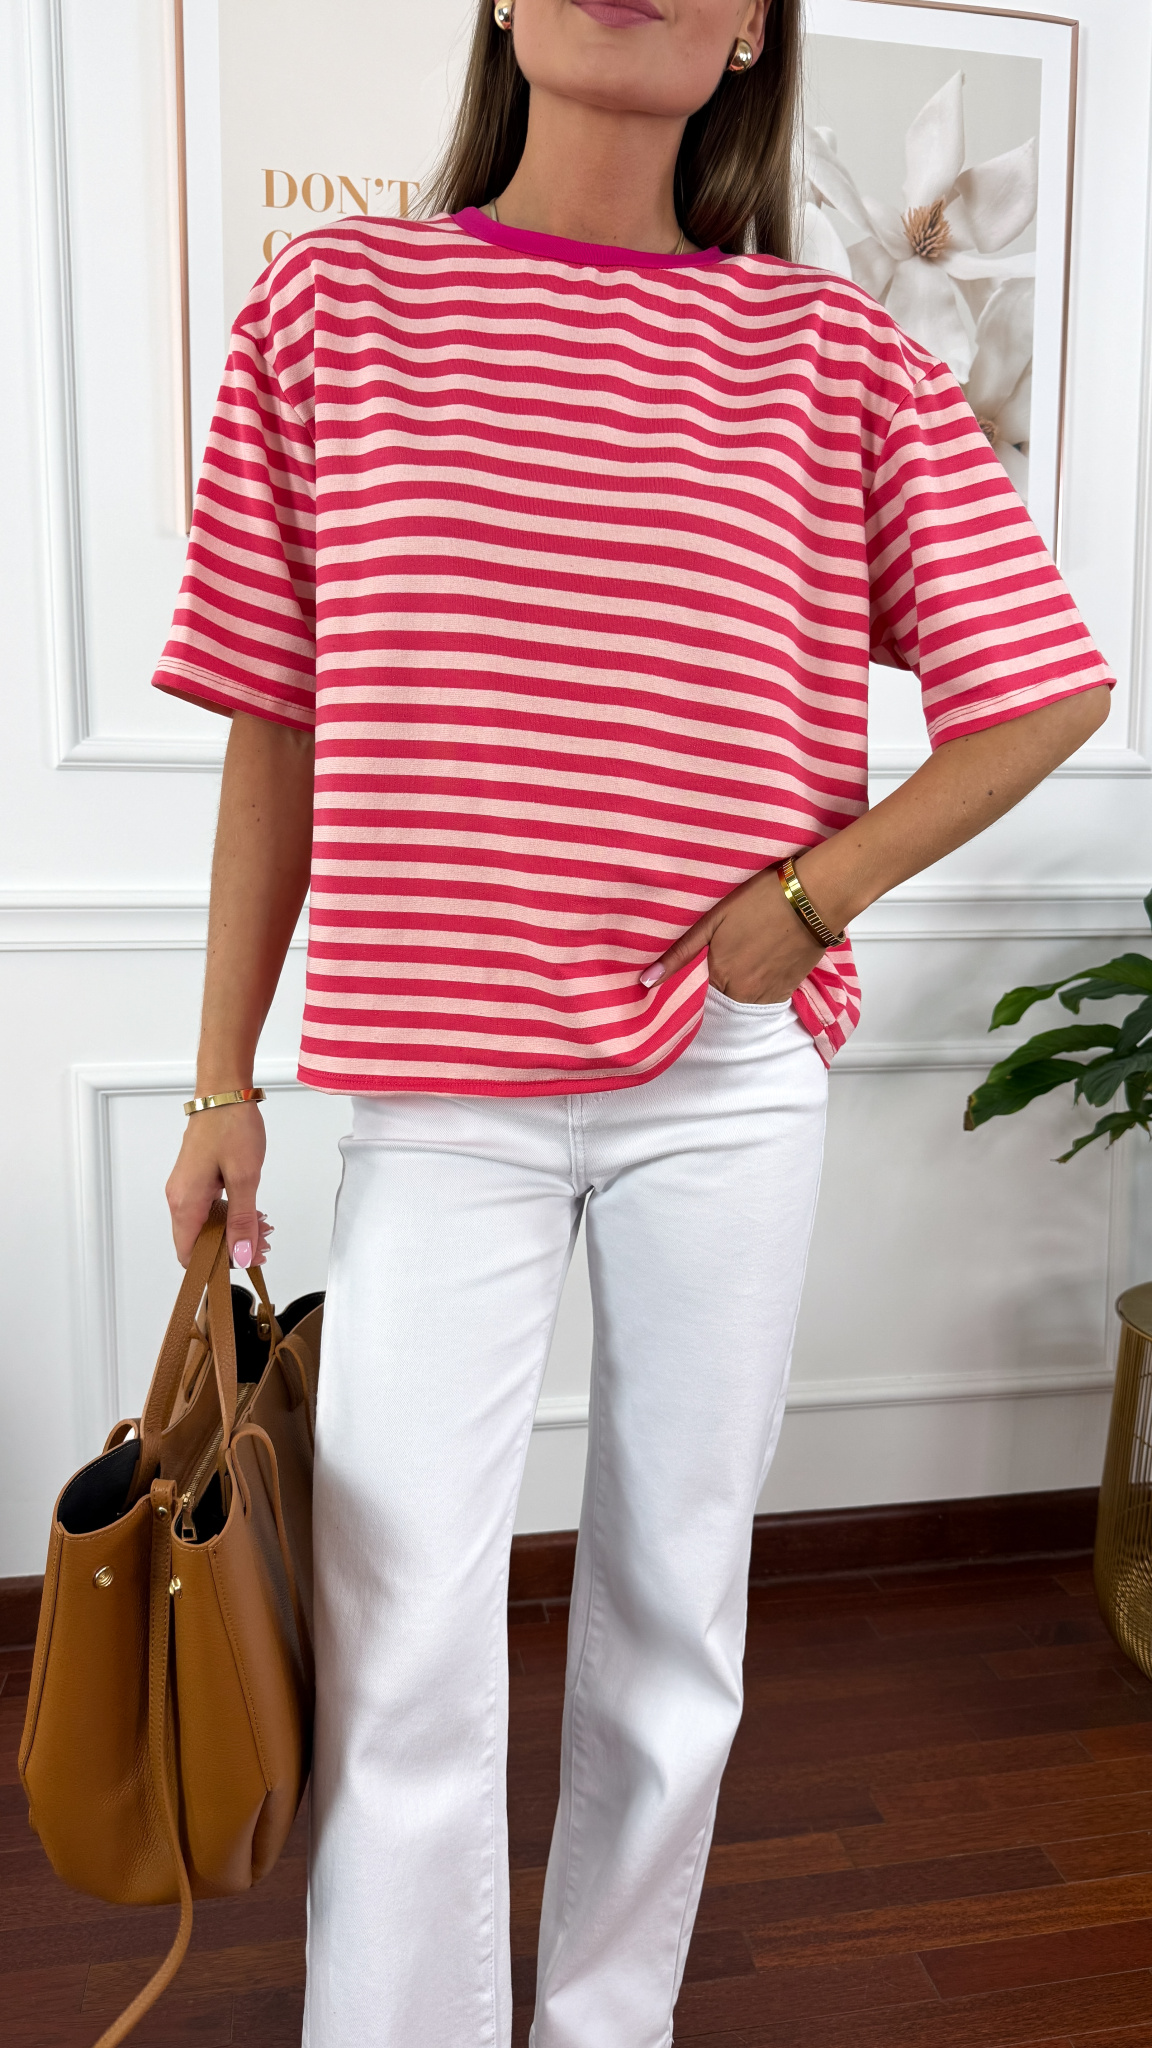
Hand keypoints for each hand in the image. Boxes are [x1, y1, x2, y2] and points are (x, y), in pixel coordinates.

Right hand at [165, 1103, 272, 1269]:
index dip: (216, 1266)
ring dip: (232, 1232)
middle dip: (231, 1249)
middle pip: (198, 1243)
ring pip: (205, 1226)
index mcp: (185, 1202)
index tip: (246, 1262)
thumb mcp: (245, 1177)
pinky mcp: (194, 1179)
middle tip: (263, 1243)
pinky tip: (251, 1211)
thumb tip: (241, 1256)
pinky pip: (207, 1210)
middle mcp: (178, 1199)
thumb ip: (242, 1220)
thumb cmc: (231, 1127)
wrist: (224, 1092)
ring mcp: (185, 1188)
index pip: (189, 1255)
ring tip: (262, 1226)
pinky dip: (228, 1216)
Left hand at [640, 865, 827, 1003]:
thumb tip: (645, 982)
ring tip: (742, 957)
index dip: (691, 979)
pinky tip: (758, 961)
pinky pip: (763, 998)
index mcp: (718, 977)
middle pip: (718, 997)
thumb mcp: (713, 921)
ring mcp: (767, 995)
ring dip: (736, 986)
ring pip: (741, 1000)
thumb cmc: (762, 900)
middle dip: (714, 982)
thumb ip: (679, 954)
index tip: (694, 965)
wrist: (814, 898)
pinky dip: (757, 986)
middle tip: (722, 955)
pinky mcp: (788, 990)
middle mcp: (742, 994)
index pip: (693, 993)